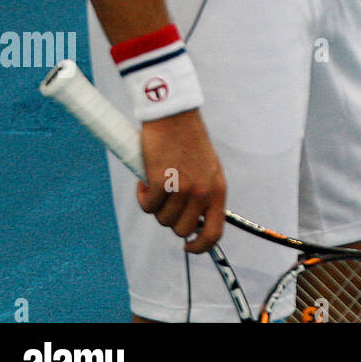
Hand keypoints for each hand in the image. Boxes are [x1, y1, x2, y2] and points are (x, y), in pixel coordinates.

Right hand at [136, 109, 226, 252]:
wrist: (174, 114)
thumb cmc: (189, 141)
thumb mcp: (207, 169)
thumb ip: (203, 194)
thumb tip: (193, 223)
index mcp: (218, 189)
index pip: (215, 232)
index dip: (201, 246)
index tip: (189, 247)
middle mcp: (203, 191)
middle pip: (182, 229)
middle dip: (170, 219)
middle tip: (165, 200)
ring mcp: (182, 188)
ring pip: (162, 219)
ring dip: (155, 205)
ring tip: (157, 183)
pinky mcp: (161, 182)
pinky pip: (147, 205)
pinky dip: (142, 195)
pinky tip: (146, 178)